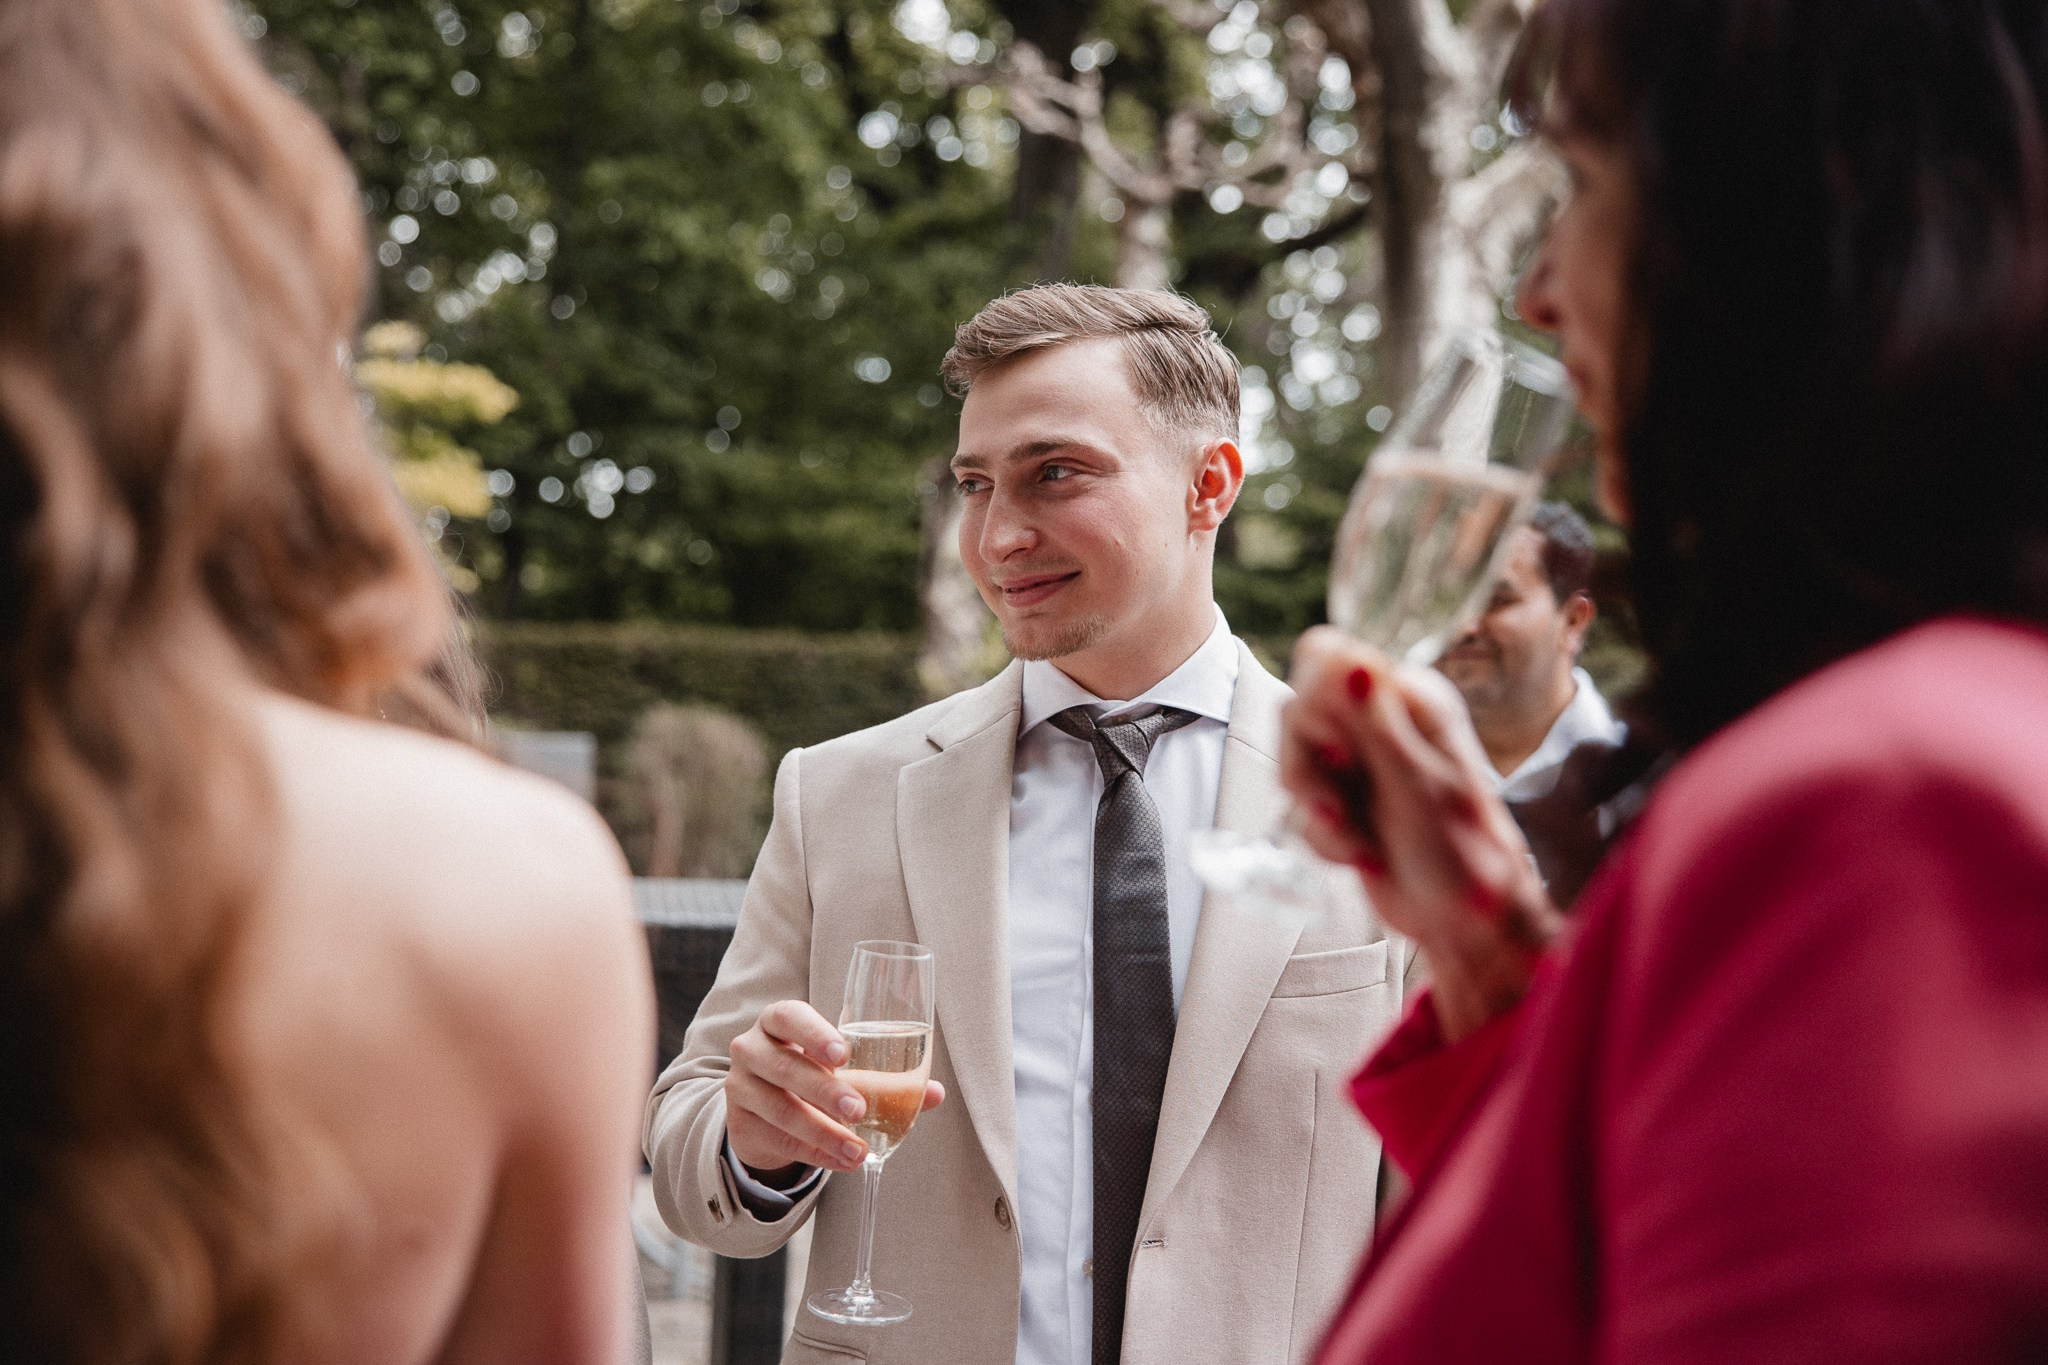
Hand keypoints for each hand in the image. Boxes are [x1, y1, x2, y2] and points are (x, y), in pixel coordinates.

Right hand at [725, 1000, 944, 1177]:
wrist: (764, 1109)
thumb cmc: (812, 1074)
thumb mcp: (843, 1071)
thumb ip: (886, 1080)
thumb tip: (936, 1093)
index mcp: (778, 1021)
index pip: (788, 1016)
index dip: (814, 1033)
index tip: (844, 1054)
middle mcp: (752, 1048)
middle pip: (785, 1067)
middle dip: (825, 1091)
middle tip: (858, 1109)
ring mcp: (741, 1087)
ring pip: (780, 1109)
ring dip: (823, 1132)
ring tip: (857, 1149)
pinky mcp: (740, 1124)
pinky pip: (778, 1140)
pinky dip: (813, 1152)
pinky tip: (841, 1161)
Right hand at [1280, 627, 1561, 1039]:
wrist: (1464, 921)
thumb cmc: (1462, 855)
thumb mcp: (1417, 786)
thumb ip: (1376, 723)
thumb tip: (1349, 660)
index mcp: (1410, 698)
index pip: (1325, 658)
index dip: (1315, 705)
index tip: (1339, 752)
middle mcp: (1382, 719)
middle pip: (1298, 711)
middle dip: (1308, 770)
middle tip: (1341, 809)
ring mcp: (1362, 759)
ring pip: (1294, 760)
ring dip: (1318, 811)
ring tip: (1359, 842)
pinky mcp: (1347, 797)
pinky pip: (1303, 805)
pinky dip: (1326, 837)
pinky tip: (1363, 855)